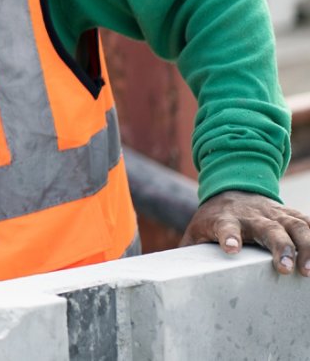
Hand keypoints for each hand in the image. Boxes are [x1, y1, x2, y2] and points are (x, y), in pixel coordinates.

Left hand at [181, 189, 309, 275]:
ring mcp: (275, 213)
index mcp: (224, 218)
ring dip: (306, 247)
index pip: (225, 226)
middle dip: (278, 247)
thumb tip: (165, 275)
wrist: (233, 186)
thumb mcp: (196, 231)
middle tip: (283, 269)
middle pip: (268, 229)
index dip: (228, 236)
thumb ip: (188, 252)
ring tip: (308, 271)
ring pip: (296, 226)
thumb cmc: (213, 219)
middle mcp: (252, 214)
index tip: (231, 248)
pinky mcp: (291, 215)